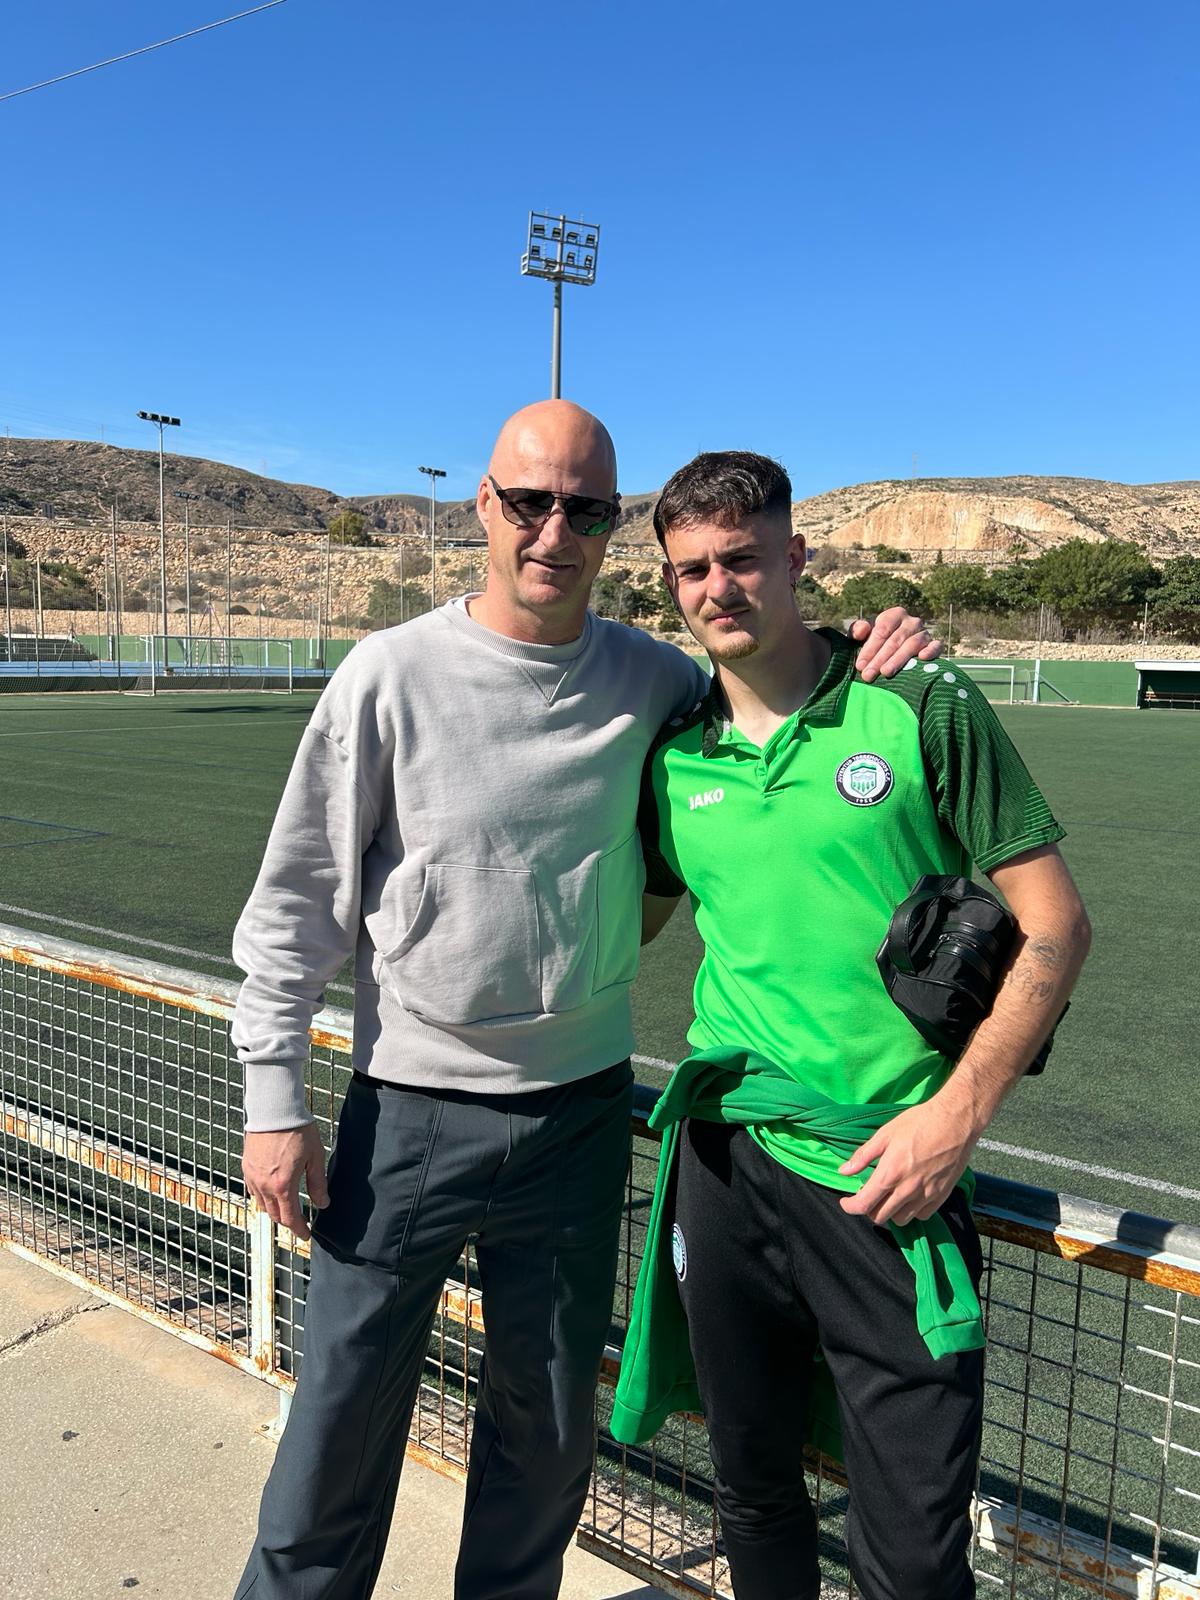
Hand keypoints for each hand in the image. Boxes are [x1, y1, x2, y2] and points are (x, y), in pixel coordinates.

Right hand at [243, 1123, 329, 1241]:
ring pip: (262, 1205)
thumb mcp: (315, 1157)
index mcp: (283, 1185)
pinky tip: (272, 1192)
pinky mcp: (246, 1167)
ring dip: (275, 1210)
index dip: (299, 1230)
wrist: (274, 1109)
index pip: (290, 1218)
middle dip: (288, 1221)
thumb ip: (318, 1183)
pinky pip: (253, 1191)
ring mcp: (253, 1176)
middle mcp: (264, 1185)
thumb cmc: (296, 1129)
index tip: (306, 1235)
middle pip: (274, 1215)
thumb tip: (322, 1203)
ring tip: (287, 1207)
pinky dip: (263, 1197)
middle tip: (299, 1222)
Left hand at [837, 1100, 976, 1226]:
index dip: (850, 1207)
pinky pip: (922, 1215)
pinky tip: (909, 1196)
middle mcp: (907, 1189)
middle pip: (881, 1216)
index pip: (864, 1204)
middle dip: (869, 1209)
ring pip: (901, 1219)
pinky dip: (912, 1211)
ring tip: (889, 1195)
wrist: (955, 1121)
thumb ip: (863, 1155)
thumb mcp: (885, 1133)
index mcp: (890, 1173)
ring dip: (890, 1211)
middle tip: (869, 1195)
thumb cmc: (919, 1122)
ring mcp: (926, 1195)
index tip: (846, 1202)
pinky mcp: (942, 1196)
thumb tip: (844, 1171)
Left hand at [849, 607, 941, 681]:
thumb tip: (862, 630)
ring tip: (885, 672)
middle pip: (895, 639)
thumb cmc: (876, 642)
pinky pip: (936, 646)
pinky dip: (931, 651)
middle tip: (868, 675)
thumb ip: (857, 630)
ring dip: (898, 659)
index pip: (882, 630)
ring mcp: (924, 632)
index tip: (860, 665)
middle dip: (879, 658)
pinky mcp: (935, 644)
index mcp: (894, 615)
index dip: (869, 648)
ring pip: (912, 644)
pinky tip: (922, 658)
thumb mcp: (863, 635)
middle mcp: (911, 621)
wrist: (895, 651)